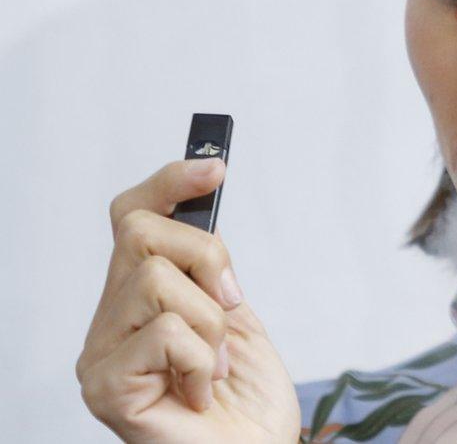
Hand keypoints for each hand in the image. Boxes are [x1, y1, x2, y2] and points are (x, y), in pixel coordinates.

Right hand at [76, 158, 299, 442]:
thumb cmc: (246, 400)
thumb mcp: (234, 314)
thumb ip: (209, 268)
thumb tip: (203, 204)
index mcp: (137, 300)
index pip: (130, 218)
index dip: (168, 185)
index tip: (215, 167)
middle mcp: (109, 321)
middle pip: (140, 232)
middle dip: (207, 259)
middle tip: (230, 305)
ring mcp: (100, 355)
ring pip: (157, 278)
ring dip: (211, 323)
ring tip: (214, 365)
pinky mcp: (106, 388)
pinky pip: (166, 330)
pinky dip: (202, 359)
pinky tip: (200, 391)